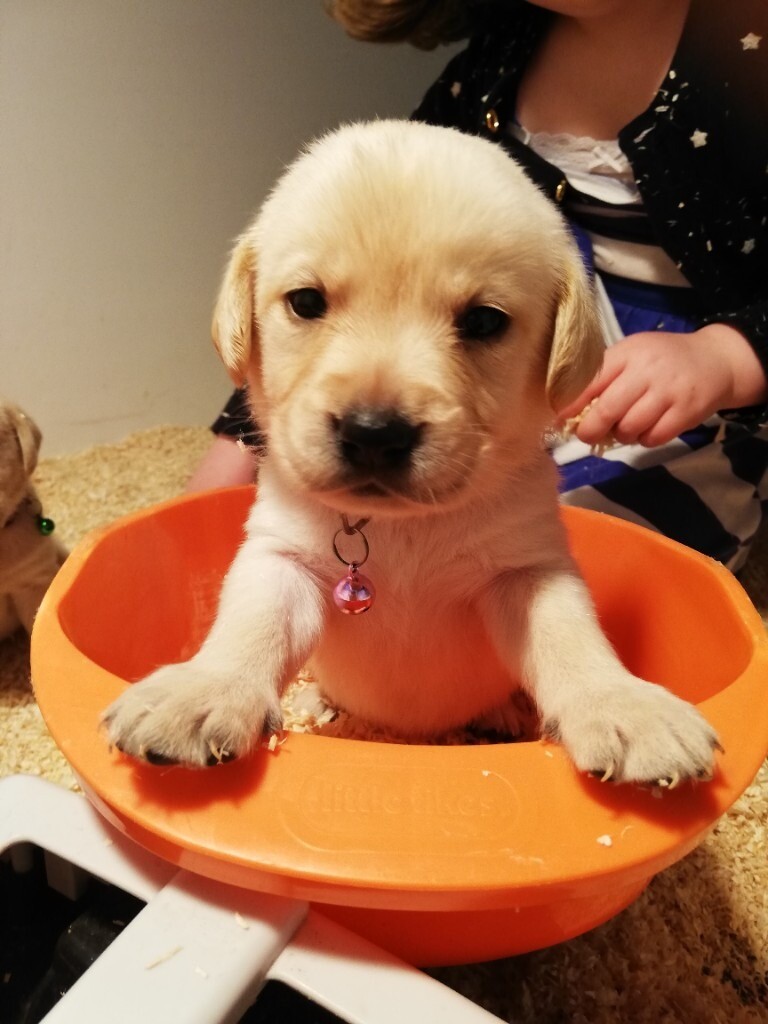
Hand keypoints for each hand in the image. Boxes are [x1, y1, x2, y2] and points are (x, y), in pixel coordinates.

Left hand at [558, 324, 767, 447]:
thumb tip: (568, 409)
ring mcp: (667, 392)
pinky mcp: (685, 412)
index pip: (588, 382)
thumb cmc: (662, 360)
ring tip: (626, 426)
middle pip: (606, 410)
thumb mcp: (632, 355)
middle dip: (591, 430)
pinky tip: (648, 428)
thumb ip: (603, 376)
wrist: (715, 360)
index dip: (569, 405)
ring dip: (621, 435)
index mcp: (626, 354)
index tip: (561, 419)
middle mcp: (646, 371)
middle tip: (589, 434)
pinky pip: (652, 438)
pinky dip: (645, 440)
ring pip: (629, 428)